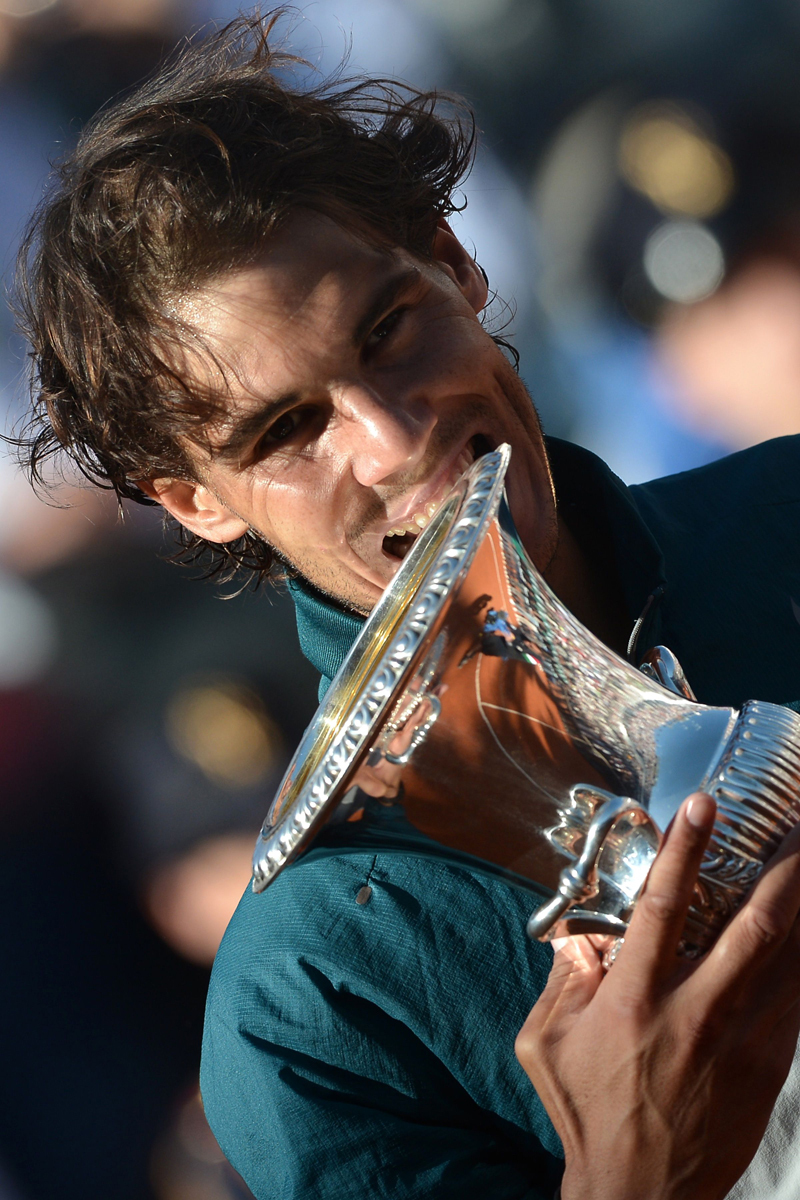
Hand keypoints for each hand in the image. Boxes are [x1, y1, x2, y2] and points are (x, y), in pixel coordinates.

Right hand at [515, 793, 799, 1199]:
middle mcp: (695, 1012)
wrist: (640, 1195)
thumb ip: (560, 981)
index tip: (703, 803)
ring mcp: (740, 1040)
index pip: (663, 907)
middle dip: (784, 870)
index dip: (683, 850)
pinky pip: (798, 1000)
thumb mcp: (544, 1043)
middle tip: (799, 824)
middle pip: (754, 927)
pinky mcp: (769, 1066)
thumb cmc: (587, 1113)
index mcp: (635, 1001)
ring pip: (788, 959)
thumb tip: (579, 934)